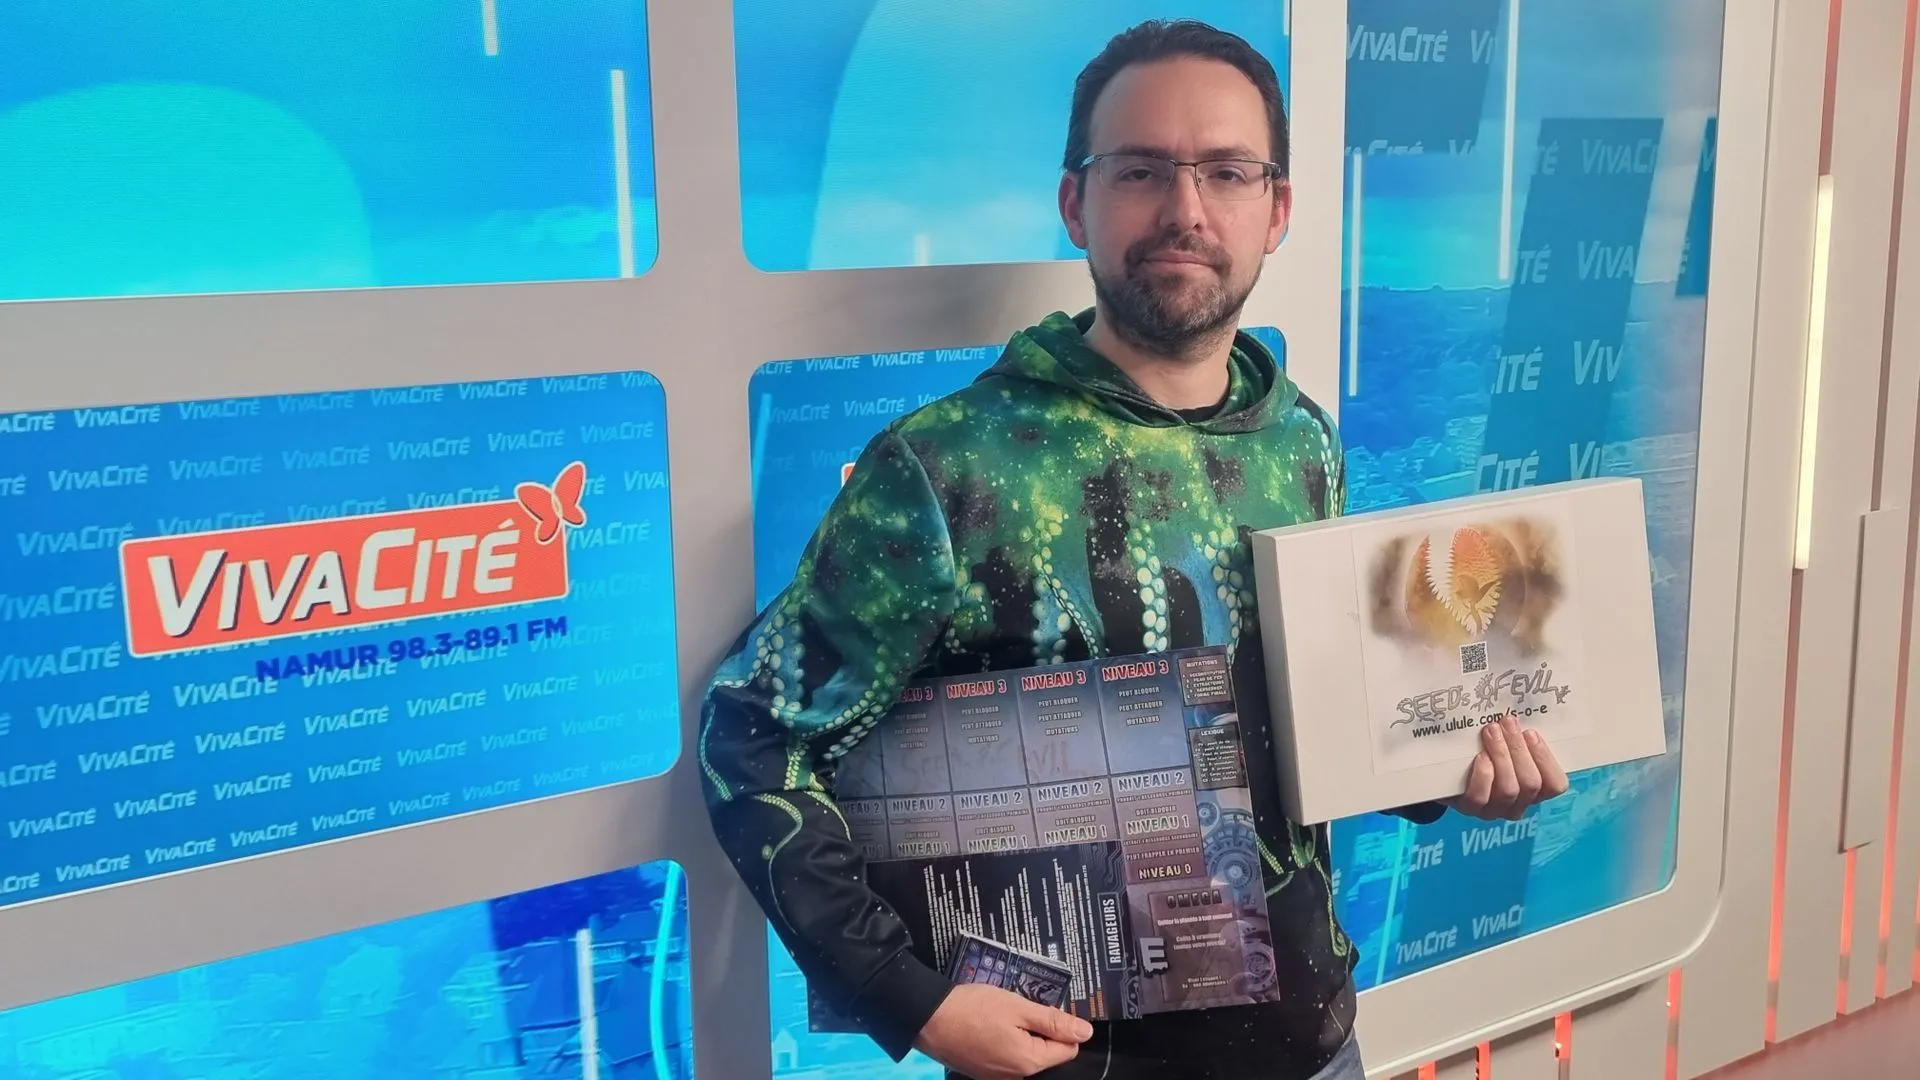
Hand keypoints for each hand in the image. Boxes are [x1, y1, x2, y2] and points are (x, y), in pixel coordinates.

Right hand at [913, 983, 1091, 1079]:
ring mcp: (998, 1077)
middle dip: (1041, 1029)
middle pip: (1047, 1053)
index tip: (1044, 1006)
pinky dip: (1006, 1041)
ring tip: (1003, 1013)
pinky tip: (991, 1024)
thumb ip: (1053, 1021)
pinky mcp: (984, 1072)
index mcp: (1030, 1061)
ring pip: (1026, 1054)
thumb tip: (1085, 1032)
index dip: (1061, 1024)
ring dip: (1022, 1033)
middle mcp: (1017, 1076)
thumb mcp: (1017, 1007)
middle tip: (1021, 1007)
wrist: (928, 1018)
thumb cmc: (973, 1009)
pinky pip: (1007, 1058)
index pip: (1067, 1048)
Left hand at [1444, 716, 1569, 820]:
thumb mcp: (1506, 742)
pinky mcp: (1471, 809)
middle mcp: (1519, 803)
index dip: (1546, 759)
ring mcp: (1495, 809)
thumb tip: (1522, 710)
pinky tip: (1479, 755)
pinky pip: (1480, 797)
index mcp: (1536, 789)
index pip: (1555, 784)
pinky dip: (1483, 774)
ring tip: (1491, 731)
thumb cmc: (1485, 749)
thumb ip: (1519, 734)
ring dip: (1502, 756)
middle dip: (1519, 749)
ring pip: (1509, 790)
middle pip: (1531, 783)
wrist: (1448, 767)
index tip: (1531, 732)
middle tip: (1507, 722)